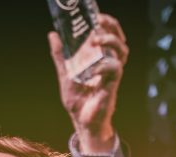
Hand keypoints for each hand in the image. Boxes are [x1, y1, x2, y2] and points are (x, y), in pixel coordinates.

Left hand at [48, 13, 128, 153]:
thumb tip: (53, 34)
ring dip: (111, 42)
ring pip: (122, 51)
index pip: (109, 36)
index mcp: (100, 59)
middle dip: (112, 27)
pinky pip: (115, 70)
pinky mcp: (112, 86)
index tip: (96, 15)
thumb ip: (60, 56)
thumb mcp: (65, 74)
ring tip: (96, 39)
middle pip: (120, 39)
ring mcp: (112, 75)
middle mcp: (109, 64)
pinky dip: (105, 66)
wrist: (81, 123)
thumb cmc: (78, 100)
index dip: (106, 23)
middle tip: (99, 21)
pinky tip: (94, 68)